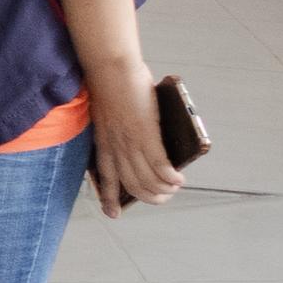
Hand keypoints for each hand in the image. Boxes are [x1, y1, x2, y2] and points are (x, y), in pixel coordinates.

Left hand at [82, 56, 186, 215]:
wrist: (110, 68)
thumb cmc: (111, 85)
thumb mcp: (110, 114)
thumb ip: (122, 131)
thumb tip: (146, 142)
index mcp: (102, 142)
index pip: (104, 178)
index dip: (109, 198)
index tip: (113, 214)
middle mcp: (114, 147)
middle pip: (131, 185)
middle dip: (149, 197)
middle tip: (162, 199)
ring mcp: (129, 142)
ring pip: (147, 180)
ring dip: (163, 190)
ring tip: (174, 189)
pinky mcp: (145, 134)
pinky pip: (160, 166)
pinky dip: (171, 178)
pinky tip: (180, 180)